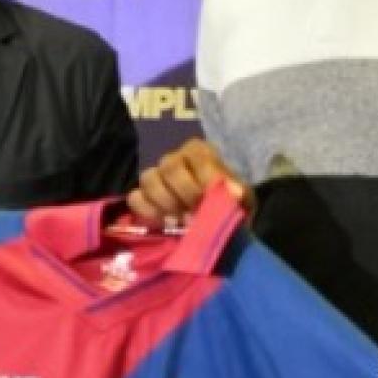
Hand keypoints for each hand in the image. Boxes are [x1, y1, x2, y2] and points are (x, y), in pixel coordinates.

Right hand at [127, 138, 248, 220]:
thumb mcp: (242, 200)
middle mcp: (174, 158)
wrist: (214, 225)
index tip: (209, 200)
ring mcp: (155, 176)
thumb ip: (238, 193)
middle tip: (195, 215)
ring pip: (148, 179)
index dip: (203, 178)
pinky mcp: (141, 196)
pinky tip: (164, 224)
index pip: (196, 154)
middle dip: (183, 194)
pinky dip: (148, 212)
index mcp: (200, 152)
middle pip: (169, 166)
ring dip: (165, 204)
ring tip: (180, 221)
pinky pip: (135, 198)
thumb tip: (233, 193)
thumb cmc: (229, 206)